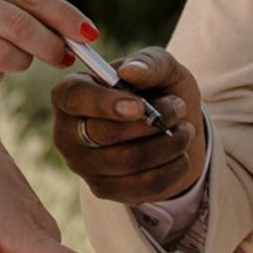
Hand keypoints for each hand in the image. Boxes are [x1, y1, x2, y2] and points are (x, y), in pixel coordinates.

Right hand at [52, 48, 206, 206]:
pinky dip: (171, 170)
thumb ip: (149, 62)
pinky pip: (140, 187)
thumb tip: (130, 72)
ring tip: (185, 131)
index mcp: (71, 94)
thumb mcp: (162, 67)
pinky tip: (182, 156)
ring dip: (168, 145)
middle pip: (104, 134)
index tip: (139, 106)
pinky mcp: (103, 190)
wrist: (172, 129)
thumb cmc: (158, 89)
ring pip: (128, 162)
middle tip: (179, 109)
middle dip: (151, 122)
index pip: (74, 97)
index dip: (105, 103)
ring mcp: (83, 166)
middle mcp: (67, 132)